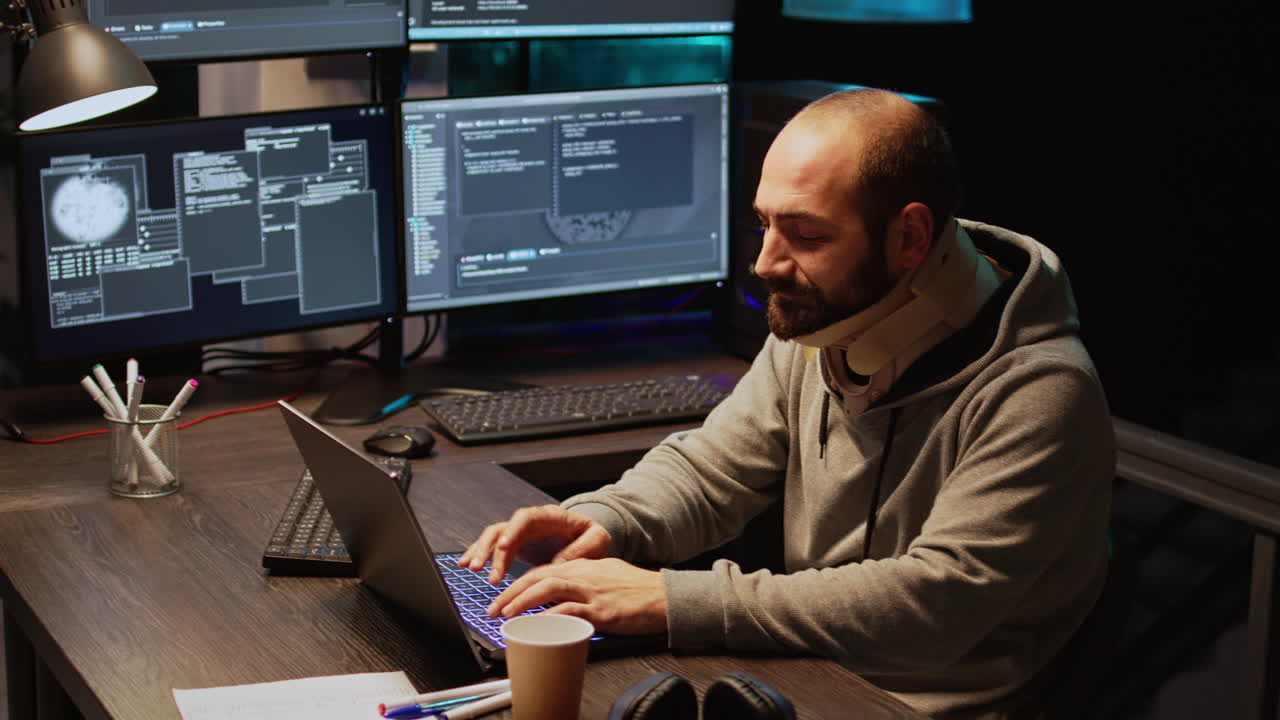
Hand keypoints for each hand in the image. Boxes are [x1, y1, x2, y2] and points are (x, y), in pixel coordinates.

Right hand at [459, 505, 610, 582]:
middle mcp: (530, 522)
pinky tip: (466, 564)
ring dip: (480, 552)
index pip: (526, 518)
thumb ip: (582, 549)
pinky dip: (479, 554)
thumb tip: (557, 564)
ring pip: (492, 537)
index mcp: (549, 516)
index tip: (504, 546)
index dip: (513, 530)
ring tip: (471, 568)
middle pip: (503, 528)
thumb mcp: (597, 539)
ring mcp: (519, 533)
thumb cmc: (591, 537)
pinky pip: (491, 547)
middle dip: (490, 547)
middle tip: (481, 568)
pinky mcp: (514, 545)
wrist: (586, 537)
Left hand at [487, 557, 667, 635]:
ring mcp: (591, 591)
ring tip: (507, 614)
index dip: (519, 584)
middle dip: (511, 592)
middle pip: (538, 577)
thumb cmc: (639, 590)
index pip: (543, 571)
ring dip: (522, 601)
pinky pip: (568, 611)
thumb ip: (585, 580)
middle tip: (494, 608)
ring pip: (547, 589)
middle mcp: (584, 574)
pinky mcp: (600, 610)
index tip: (503, 597)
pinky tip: (537, 624)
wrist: (665, 597)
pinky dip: (549, 617)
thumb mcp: (608, 575)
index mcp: (584, 566)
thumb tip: (564, 595)